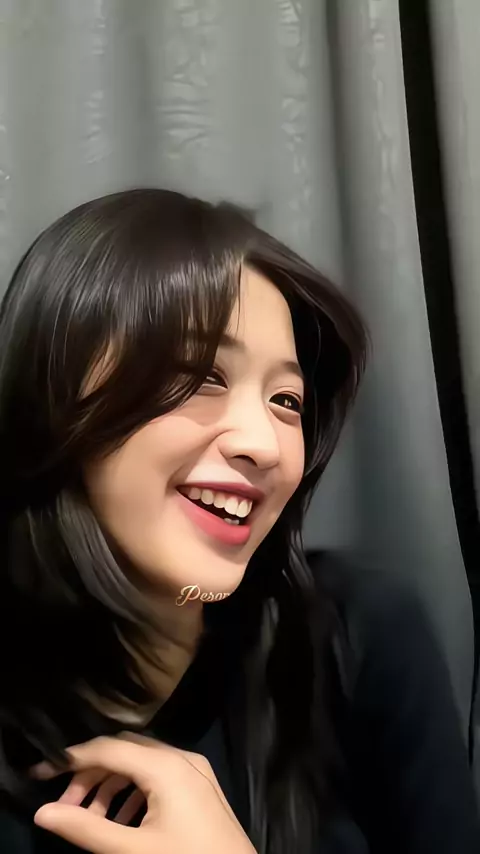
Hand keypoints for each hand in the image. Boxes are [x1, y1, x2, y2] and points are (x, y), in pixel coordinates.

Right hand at [32, 733, 255, 853]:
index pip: (107, 749)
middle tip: (66, 807)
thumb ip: (87, 829)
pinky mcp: (202, 786)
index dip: (69, 759)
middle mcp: (181, 757)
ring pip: (142, 764)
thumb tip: (45, 813)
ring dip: (112, 786)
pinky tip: (122, 820)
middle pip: (124, 752)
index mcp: (165, 766)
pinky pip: (160, 776)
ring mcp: (196, 770)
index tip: (40, 773)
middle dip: (91, 775)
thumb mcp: (133, 850)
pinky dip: (135, 792)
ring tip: (91, 819)